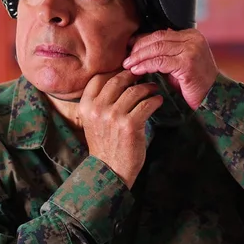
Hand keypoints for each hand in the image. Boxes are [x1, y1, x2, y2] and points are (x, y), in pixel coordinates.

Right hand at [79, 70, 162, 188]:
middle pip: (117, 80)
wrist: (109, 170)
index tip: (126, 73)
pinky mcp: (130, 124)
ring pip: (134, 91)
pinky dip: (155, 100)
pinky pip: (146, 104)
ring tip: (153, 89)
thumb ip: (100, 103)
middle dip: (133, 76)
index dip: (114, 72)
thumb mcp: (93, 122)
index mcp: (86, 106)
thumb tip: (117, 81)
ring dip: (147, 88)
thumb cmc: (105, 145)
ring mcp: (113, 116)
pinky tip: (158, 101)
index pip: (99, 78)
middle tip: (143, 76)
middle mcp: (97, 109)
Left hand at [123, 28, 218, 109]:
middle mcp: (192, 39)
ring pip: (157, 49)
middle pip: (157, 39)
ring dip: (139, 57)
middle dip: (138, 48)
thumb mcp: (179, 62)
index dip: (142, 39)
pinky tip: (136, 70)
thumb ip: (166, 53)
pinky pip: (159, 62)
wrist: (212, 96)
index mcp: (191, 35)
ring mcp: (191, 50)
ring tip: (128, 65)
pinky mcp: (187, 64)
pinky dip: (145, 65)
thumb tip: (142, 47)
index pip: (161, 33)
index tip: (129, 47)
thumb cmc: (195, 82)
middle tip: (126, 58)